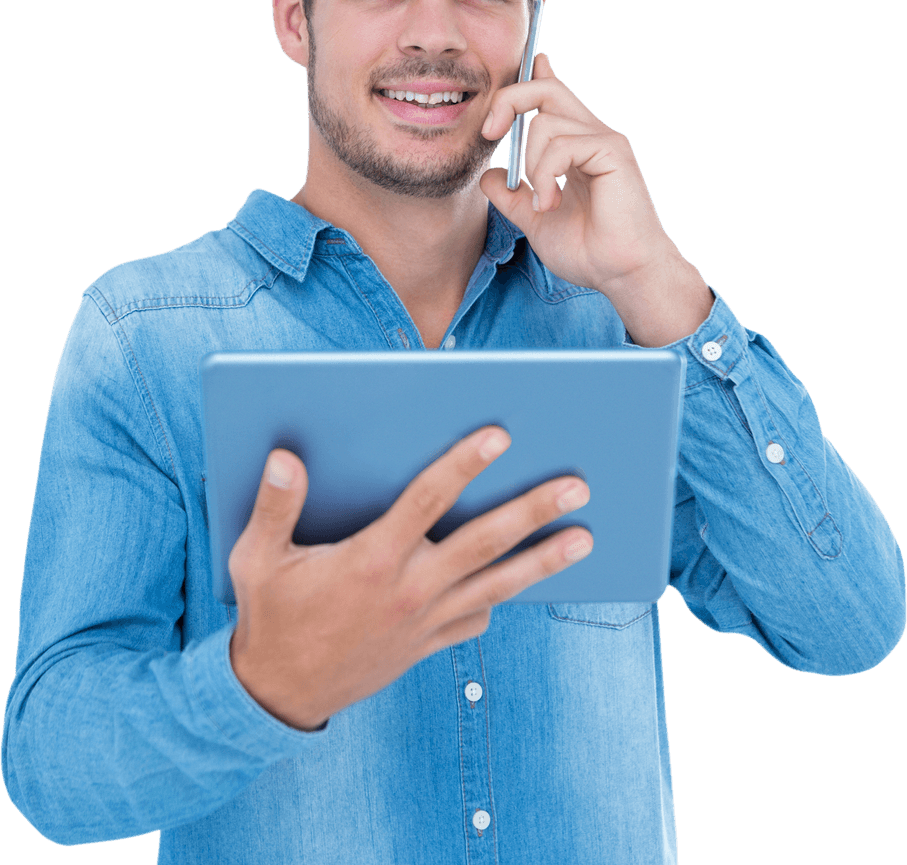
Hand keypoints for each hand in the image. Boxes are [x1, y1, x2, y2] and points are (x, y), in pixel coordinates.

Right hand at [228, 428, 591, 730]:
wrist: (279, 695)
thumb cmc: (270, 617)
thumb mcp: (256, 559)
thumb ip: (274, 506)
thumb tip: (284, 457)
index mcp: (372, 560)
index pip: (427, 500)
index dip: (463, 464)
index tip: (500, 436)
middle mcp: (409, 589)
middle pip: (483, 542)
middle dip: (533, 511)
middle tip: (577, 486)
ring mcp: (424, 621)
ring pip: (496, 584)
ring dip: (543, 560)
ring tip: (585, 539)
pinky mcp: (426, 645)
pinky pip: (475, 620)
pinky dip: (499, 600)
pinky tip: (520, 584)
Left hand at [479, 53, 712, 344]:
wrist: (621, 274)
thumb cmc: (589, 251)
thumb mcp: (536, 220)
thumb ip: (512, 196)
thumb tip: (488, 175)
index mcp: (577, 146)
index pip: (552, 96)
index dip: (530, 78)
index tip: (510, 86)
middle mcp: (592, 136)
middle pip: (546, 89)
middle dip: (509, 100)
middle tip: (489, 132)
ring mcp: (605, 141)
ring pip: (545, 122)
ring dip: (531, 167)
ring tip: (545, 204)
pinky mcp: (612, 151)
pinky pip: (561, 146)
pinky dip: (545, 176)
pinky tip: (551, 203)